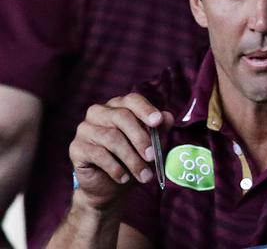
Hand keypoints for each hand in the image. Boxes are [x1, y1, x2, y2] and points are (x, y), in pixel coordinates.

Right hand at [69, 93, 172, 210]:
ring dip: (132, 159)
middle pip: (122, 117)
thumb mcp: (150, 145)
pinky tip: (124, 178)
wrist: (110, 187)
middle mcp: (99, 112)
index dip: (146, 109)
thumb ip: (158, 130)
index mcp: (119, 106)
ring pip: (112, 138)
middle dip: (141, 138)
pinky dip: (115, 168)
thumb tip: (168, 117)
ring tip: (144, 176)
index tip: (158, 121)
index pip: (132, 100)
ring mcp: (85, 129)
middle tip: (153, 157)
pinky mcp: (76, 147)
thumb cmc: (132, 160)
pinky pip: (98, 155)